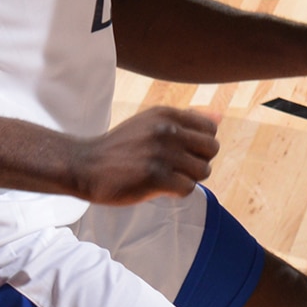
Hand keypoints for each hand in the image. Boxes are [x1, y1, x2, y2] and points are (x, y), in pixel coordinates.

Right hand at [70, 104, 217, 203]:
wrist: (86, 165)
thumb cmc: (121, 147)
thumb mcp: (151, 123)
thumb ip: (186, 120)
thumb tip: (220, 116)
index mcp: (167, 114)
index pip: (210, 128)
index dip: (200, 144)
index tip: (182, 152)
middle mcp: (166, 130)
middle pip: (212, 149)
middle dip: (199, 161)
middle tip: (177, 168)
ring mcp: (161, 153)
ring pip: (203, 170)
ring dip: (188, 179)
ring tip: (167, 178)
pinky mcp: (154, 177)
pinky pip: (188, 188)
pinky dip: (177, 192)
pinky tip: (160, 188)